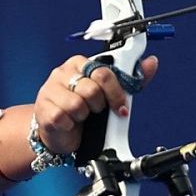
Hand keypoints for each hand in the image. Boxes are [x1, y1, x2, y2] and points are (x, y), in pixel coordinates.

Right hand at [32, 54, 159, 154]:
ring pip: (78, 104)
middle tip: (97, 110)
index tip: (121, 106)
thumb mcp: (107, 93)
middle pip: (92, 88)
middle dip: (99, 105)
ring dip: (84, 115)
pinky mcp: (43, 108)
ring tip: (81, 116)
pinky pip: (64, 117)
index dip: (116, 91)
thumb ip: (129, 79)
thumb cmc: (83, 109)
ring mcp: (50, 89)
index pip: (104, 71)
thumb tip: (151, 63)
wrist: (58, 132)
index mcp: (80, 64)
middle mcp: (63, 72)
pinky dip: (70, 124)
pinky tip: (69, 123)